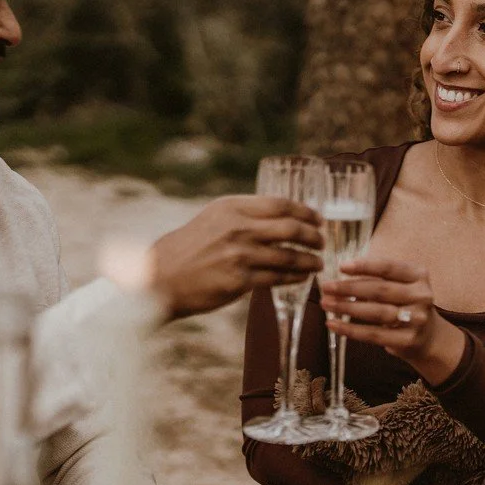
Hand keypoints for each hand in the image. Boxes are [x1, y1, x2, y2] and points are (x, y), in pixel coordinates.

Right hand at [151, 196, 322, 317]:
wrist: (162, 276)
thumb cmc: (190, 247)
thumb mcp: (214, 218)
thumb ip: (244, 215)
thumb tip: (280, 216)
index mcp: (232, 207)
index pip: (280, 204)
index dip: (305, 211)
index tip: (318, 219)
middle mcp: (238, 227)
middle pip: (290, 228)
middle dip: (313, 236)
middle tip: (322, 241)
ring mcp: (239, 254)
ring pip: (288, 256)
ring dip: (309, 260)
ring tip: (318, 263)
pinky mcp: (239, 280)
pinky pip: (277, 278)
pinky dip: (295, 277)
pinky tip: (302, 277)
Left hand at [319, 258, 464, 381]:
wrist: (428, 337)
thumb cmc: (403, 304)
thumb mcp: (397, 286)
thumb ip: (374, 280)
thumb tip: (338, 279)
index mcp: (419, 275)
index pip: (388, 267)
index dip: (364, 266)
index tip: (341, 266)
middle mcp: (422, 295)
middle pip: (380, 290)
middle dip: (349, 288)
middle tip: (326, 287)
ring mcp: (417, 319)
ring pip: (376, 312)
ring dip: (347, 307)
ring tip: (326, 304)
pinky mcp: (408, 340)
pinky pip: (374, 334)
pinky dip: (350, 329)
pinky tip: (333, 324)